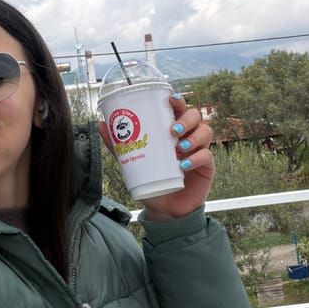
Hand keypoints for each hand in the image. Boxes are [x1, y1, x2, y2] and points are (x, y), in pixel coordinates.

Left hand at [98, 93, 213, 220]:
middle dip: (186, 119)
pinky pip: (207, 156)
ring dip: (194, 136)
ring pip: (205, 131)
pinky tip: (183, 165)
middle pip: (195, 115)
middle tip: (173, 130)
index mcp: (172, 129)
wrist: (163, 208)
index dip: (178, 101)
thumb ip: (118, 144)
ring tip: (180, 147)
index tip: (171, 99)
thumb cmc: (151, 179)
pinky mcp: (206, 167)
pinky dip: (197, 158)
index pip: (179, 108)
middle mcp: (188, 136)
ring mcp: (198, 149)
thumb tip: (101, 123)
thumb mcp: (132, 160)